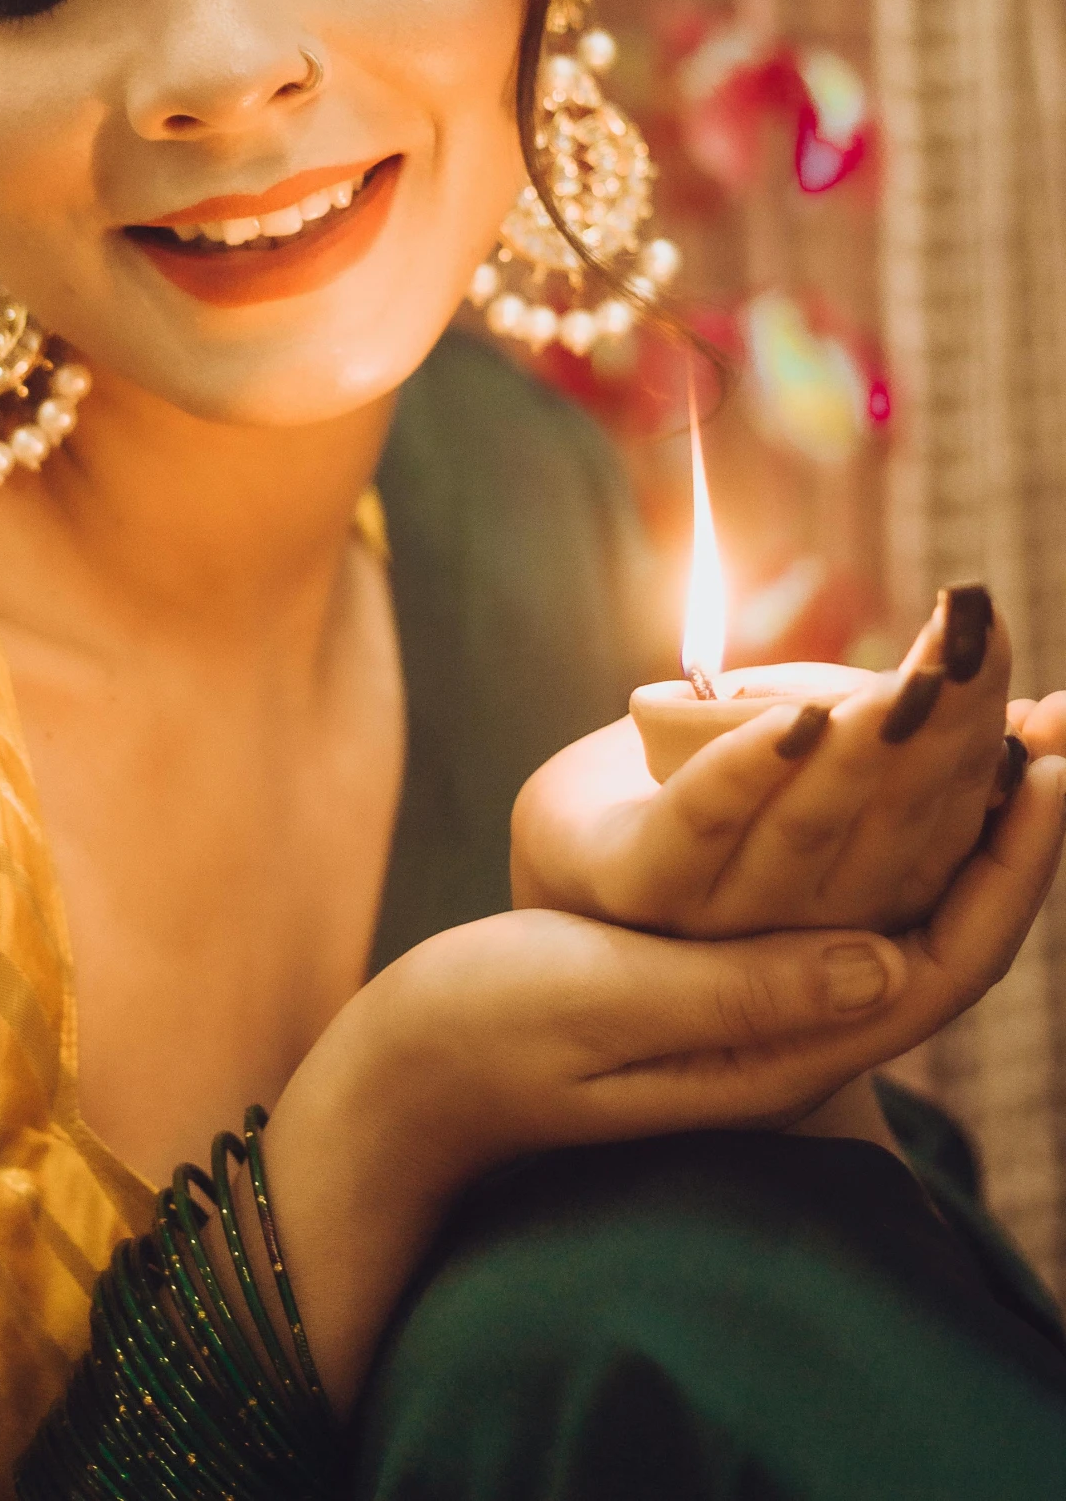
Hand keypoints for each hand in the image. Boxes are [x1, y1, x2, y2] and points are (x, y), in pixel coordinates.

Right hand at [262, 753, 1065, 1410]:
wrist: (411, 1077)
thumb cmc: (489, 1036)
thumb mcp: (610, 1005)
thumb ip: (744, 990)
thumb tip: (888, 964)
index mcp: (778, 1053)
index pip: (943, 964)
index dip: (1011, 865)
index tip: (1050, 762)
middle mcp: (791, 1033)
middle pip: (937, 919)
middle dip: (1000, 815)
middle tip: (1043, 705)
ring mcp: (761, 1003)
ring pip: (893, 895)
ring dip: (947, 803)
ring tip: (986, 705)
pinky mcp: (724, 968)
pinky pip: (834, 883)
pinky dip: (875, 811)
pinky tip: (876, 749)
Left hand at [512, 587, 1026, 937]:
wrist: (561, 878)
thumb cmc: (710, 811)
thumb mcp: (826, 769)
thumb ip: (913, 745)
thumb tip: (1049, 708)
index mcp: (872, 908)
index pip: (954, 835)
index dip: (1007, 769)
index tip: (1056, 703)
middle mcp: (811, 934)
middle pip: (896, 831)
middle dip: (949, 735)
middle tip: (976, 642)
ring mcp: (720, 923)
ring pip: (811, 835)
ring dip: (865, 753)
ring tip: (910, 681)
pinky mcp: (635, 889)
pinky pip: (696, 832)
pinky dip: (747, 772)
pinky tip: (794, 716)